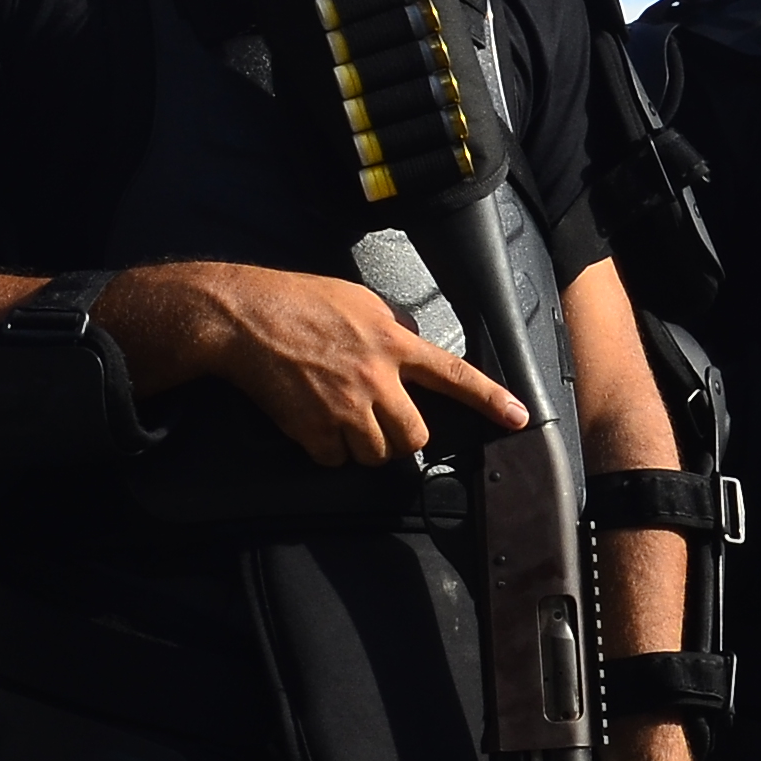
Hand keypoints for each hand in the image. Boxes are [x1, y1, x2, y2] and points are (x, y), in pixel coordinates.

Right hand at [139, 260, 520, 466]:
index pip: (453, 374)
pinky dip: (326, 451)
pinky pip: (334, 459)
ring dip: (362, 447)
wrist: (241, 317)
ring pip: (375, 454)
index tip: (518, 417)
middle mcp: (375, 378)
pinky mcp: (312, 427)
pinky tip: (311, 424)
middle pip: (414, 436)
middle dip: (402, 439)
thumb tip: (409, 345)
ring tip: (340, 419)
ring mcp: (344, 406)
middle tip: (381, 423)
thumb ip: (390, 328)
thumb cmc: (296, 301)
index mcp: (392, 342)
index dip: (489, 399)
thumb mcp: (357, 300)